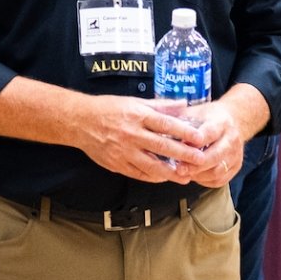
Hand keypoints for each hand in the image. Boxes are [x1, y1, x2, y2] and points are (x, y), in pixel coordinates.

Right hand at [76, 95, 209, 182]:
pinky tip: (164, 178)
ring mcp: (124, 151)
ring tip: (185, 176)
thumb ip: (160, 105)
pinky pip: (138, 173)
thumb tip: (183, 104)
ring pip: (151, 165)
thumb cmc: (108, 108)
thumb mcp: (134, 102)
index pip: (166, 124)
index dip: (184, 132)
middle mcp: (132, 134)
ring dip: (170, 172)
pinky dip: (152, 177)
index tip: (199, 138)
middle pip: (162, 146)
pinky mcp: (117, 164)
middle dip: (183, 154)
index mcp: (138, 115)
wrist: (80, 122)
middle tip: (200, 160)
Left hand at [182, 100, 250, 187]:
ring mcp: (236, 154)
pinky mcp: (236, 167)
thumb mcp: (196, 111)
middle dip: (195, 164)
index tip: (180, 146)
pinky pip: (219, 180)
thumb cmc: (208, 117)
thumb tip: (157, 127)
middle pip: (215, 155)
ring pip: (217, 171)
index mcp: (221, 122)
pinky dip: (204, 180)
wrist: (235, 120)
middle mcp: (232, 139)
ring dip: (198, 175)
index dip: (195, 141)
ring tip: (182, 173)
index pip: (209, 133)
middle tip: (178, 168)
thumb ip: (179, 119)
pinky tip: (193, 176)